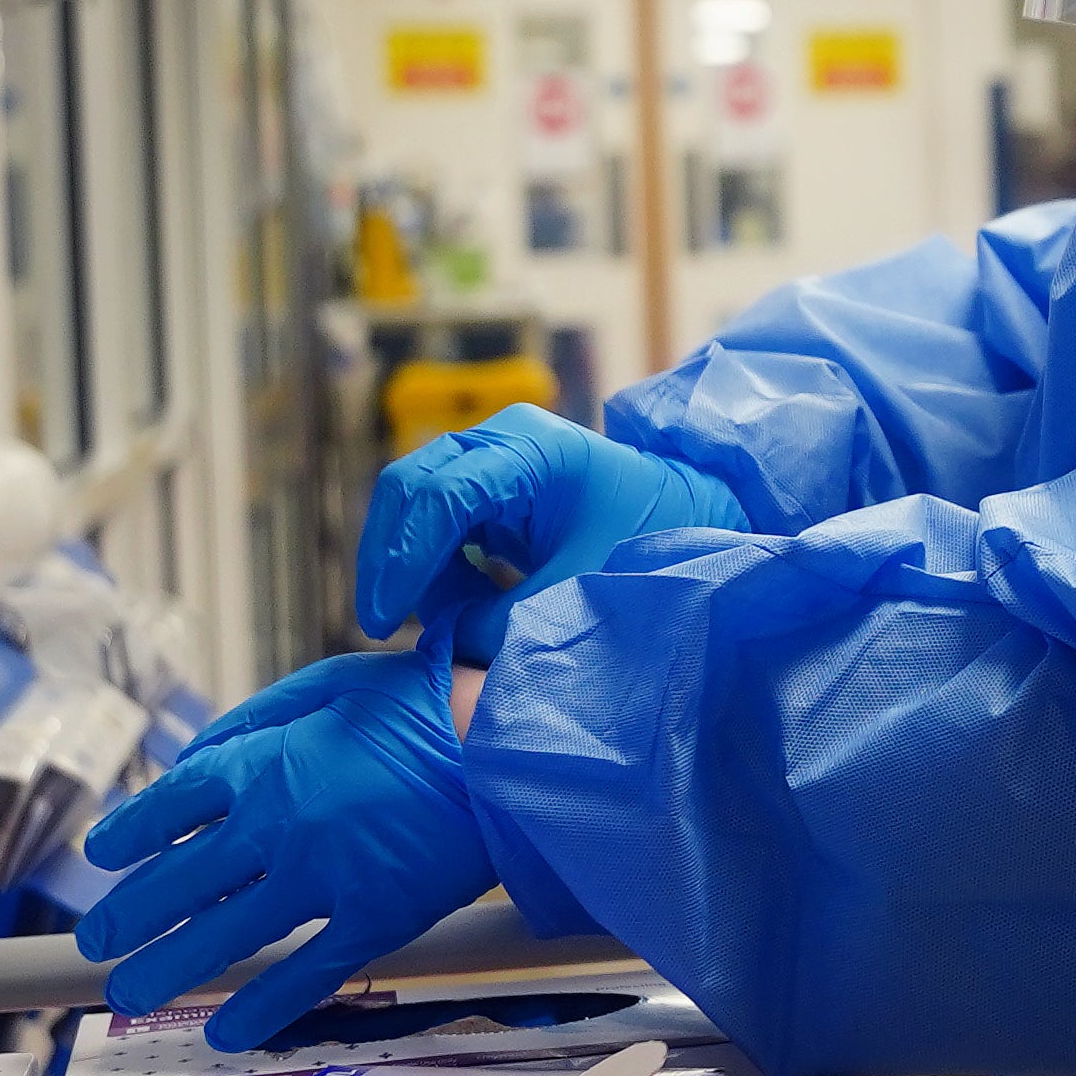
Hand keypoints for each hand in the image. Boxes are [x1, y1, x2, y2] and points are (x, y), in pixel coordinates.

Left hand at [76, 645, 496, 1050]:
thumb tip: (199, 761)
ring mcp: (323, 880)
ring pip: (223, 938)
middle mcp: (278, 827)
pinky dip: (262, 1008)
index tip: (105, 854)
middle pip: (177, 881)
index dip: (129, 833)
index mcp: (265, 762)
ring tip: (131, 992)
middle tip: (99, 938)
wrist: (514, 742)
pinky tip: (227, 1030)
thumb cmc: (428, 702)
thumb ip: (258, 721)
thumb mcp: (332, 683)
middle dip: (127, 913)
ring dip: (168, 970)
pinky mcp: (375, 920)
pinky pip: (306, 975)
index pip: (170, 806)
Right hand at [354, 402, 746, 652]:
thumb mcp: (573, 593)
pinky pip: (440, 517)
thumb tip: (440, 638)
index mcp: (530, 449)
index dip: (402, 563)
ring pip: (416, 503)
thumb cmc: (644, 549)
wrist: (693, 519)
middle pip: (410, 488)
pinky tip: (457, 603)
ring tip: (445, 620)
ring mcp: (495, 453)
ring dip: (413, 564)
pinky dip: (434, 561)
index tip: (384, 623)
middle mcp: (503, 437)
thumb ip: (496, 619)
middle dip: (391, 559)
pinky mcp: (494, 479)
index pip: (438, 497)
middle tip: (381, 626)